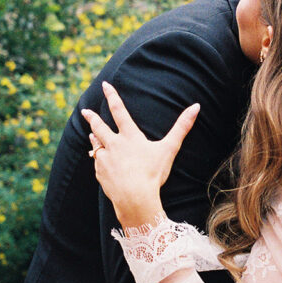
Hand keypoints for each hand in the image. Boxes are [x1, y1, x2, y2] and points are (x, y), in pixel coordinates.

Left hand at [81, 81, 199, 227]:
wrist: (134, 198)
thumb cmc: (152, 173)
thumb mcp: (169, 148)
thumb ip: (182, 127)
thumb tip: (196, 106)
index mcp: (129, 136)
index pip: (119, 110)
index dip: (112, 96)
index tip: (105, 85)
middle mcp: (114, 145)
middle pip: (99, 127)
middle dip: (92, 118)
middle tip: (85, 111)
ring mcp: (105, 160)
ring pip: (96, 146)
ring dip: (94, 139)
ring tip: (92, 135)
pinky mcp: (100, 174)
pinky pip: (98, 165)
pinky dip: (99, 161)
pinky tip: (100, 163)